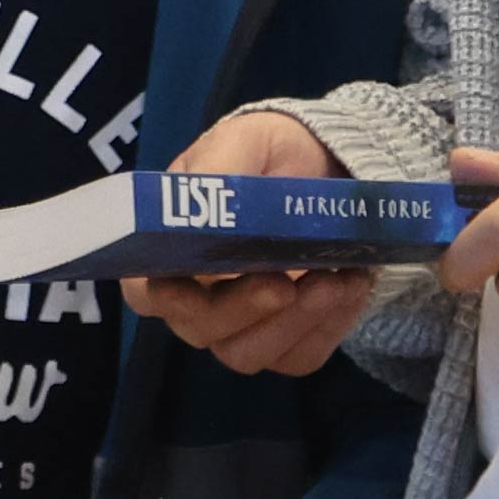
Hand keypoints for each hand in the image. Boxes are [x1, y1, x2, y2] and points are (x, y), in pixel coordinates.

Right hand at [125, 107, 375, 377]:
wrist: (328, 168)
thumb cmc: (269, 154)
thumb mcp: (243, 142)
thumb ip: (218, 170)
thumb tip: (201, 195)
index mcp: (168, 253)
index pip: (147, 292)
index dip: (167, 298)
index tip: (198, 288)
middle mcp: (196, 301)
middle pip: (203, 330)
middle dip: (246, 309)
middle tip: (285, 284)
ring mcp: (240, 328)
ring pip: (250, 353)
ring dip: (293, 322)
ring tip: (335, 280)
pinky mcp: (288, 343)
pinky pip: (299, 356)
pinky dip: (327, 326)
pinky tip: (351, 286)